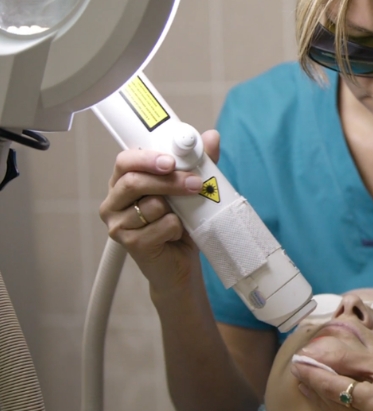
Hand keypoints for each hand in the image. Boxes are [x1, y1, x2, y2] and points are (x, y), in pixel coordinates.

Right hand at [99, 130, 220, 295]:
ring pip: (150, 205)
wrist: (180, 263)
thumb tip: (211, 137)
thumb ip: (199, 163)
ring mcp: (118, 224)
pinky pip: (160, 227)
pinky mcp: (130, 244)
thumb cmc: (180, 224)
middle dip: (169, 181)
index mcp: (123, 182)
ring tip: (183, 215)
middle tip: (195, 183)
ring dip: (176, 208)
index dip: (147, 158)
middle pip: (134, 182)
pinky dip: (175, 228)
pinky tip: (175, 235)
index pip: (125, 161)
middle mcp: (114, 202)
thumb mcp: (191, 190)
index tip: (171, 161)